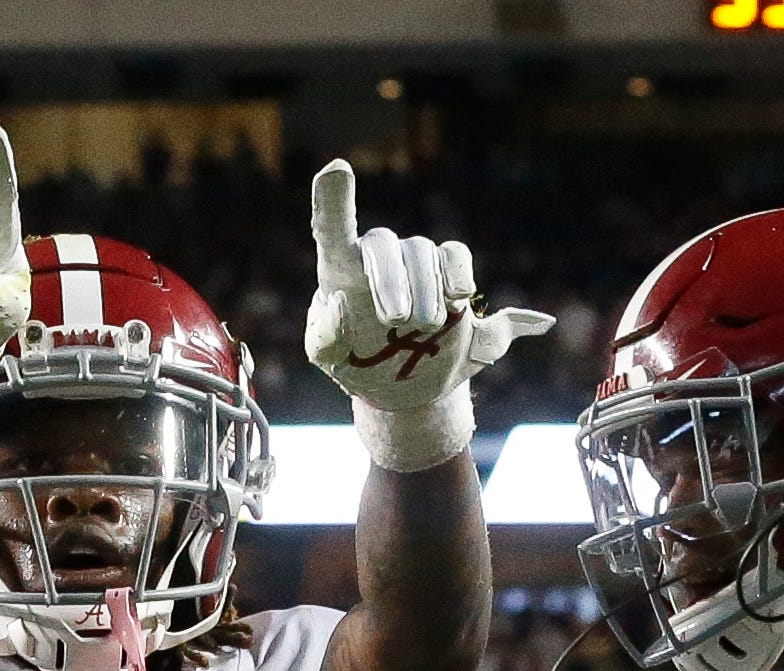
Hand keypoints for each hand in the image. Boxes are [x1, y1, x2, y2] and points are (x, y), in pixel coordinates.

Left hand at [303, 159, 550, 413]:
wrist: (402, 388)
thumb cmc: (356, 363)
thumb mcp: (330, 359)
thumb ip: (324, 336)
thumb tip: (340, 301)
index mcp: (339, 272)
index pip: (332, 229)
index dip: (332, 199)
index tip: (336, 169)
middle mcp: (376, 259)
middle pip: (383, 244)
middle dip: (392, 281)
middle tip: (397, 321)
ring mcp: (413, 263)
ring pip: (422, 251)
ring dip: (425, 290)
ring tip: (426, 327)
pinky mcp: (447, 274)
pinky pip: (455, 256)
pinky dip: (459, 274)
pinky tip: (459, 299)